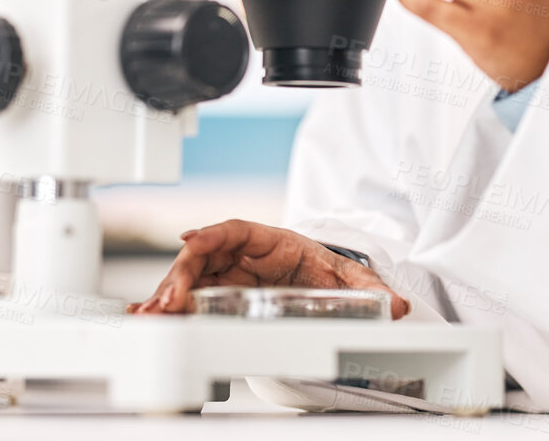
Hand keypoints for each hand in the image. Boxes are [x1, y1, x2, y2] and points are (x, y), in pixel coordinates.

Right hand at [127, 219, 408, 316]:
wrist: (319, 280)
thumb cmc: (322, 268)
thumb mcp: (347, 277)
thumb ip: (370, 290)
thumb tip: (396, 304)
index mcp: (269, 241)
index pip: (234, 230)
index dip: (210, 234)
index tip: (190, 241)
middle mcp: (241, 256)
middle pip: (203, 257)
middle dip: (180, 276)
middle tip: (167, 301)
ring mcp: (227, 276)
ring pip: (190, 279)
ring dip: (168, 295)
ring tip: (151, 315)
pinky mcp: (219, 297)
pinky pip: (190, 298)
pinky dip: (171, 307)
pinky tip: (153, 319)